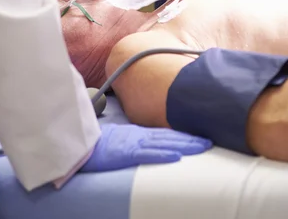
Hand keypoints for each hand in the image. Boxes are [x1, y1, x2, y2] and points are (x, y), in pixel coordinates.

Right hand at [80, 123, 211, 171]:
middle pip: (170, 136)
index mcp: (138, 134)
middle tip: (210, 139)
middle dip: (191, 138)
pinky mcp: (127, 152)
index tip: (201, 135)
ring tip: (202, 145)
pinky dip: (164, 152)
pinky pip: (148, 153)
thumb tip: (149, 145)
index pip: (166, 133)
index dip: (184, 134)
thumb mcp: (119, 140)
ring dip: (185, 144)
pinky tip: (177, 154)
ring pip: (164, 142)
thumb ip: (134, 140)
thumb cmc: (96, 144)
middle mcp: (139, 136)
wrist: (77, 143)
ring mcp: (134, 143)